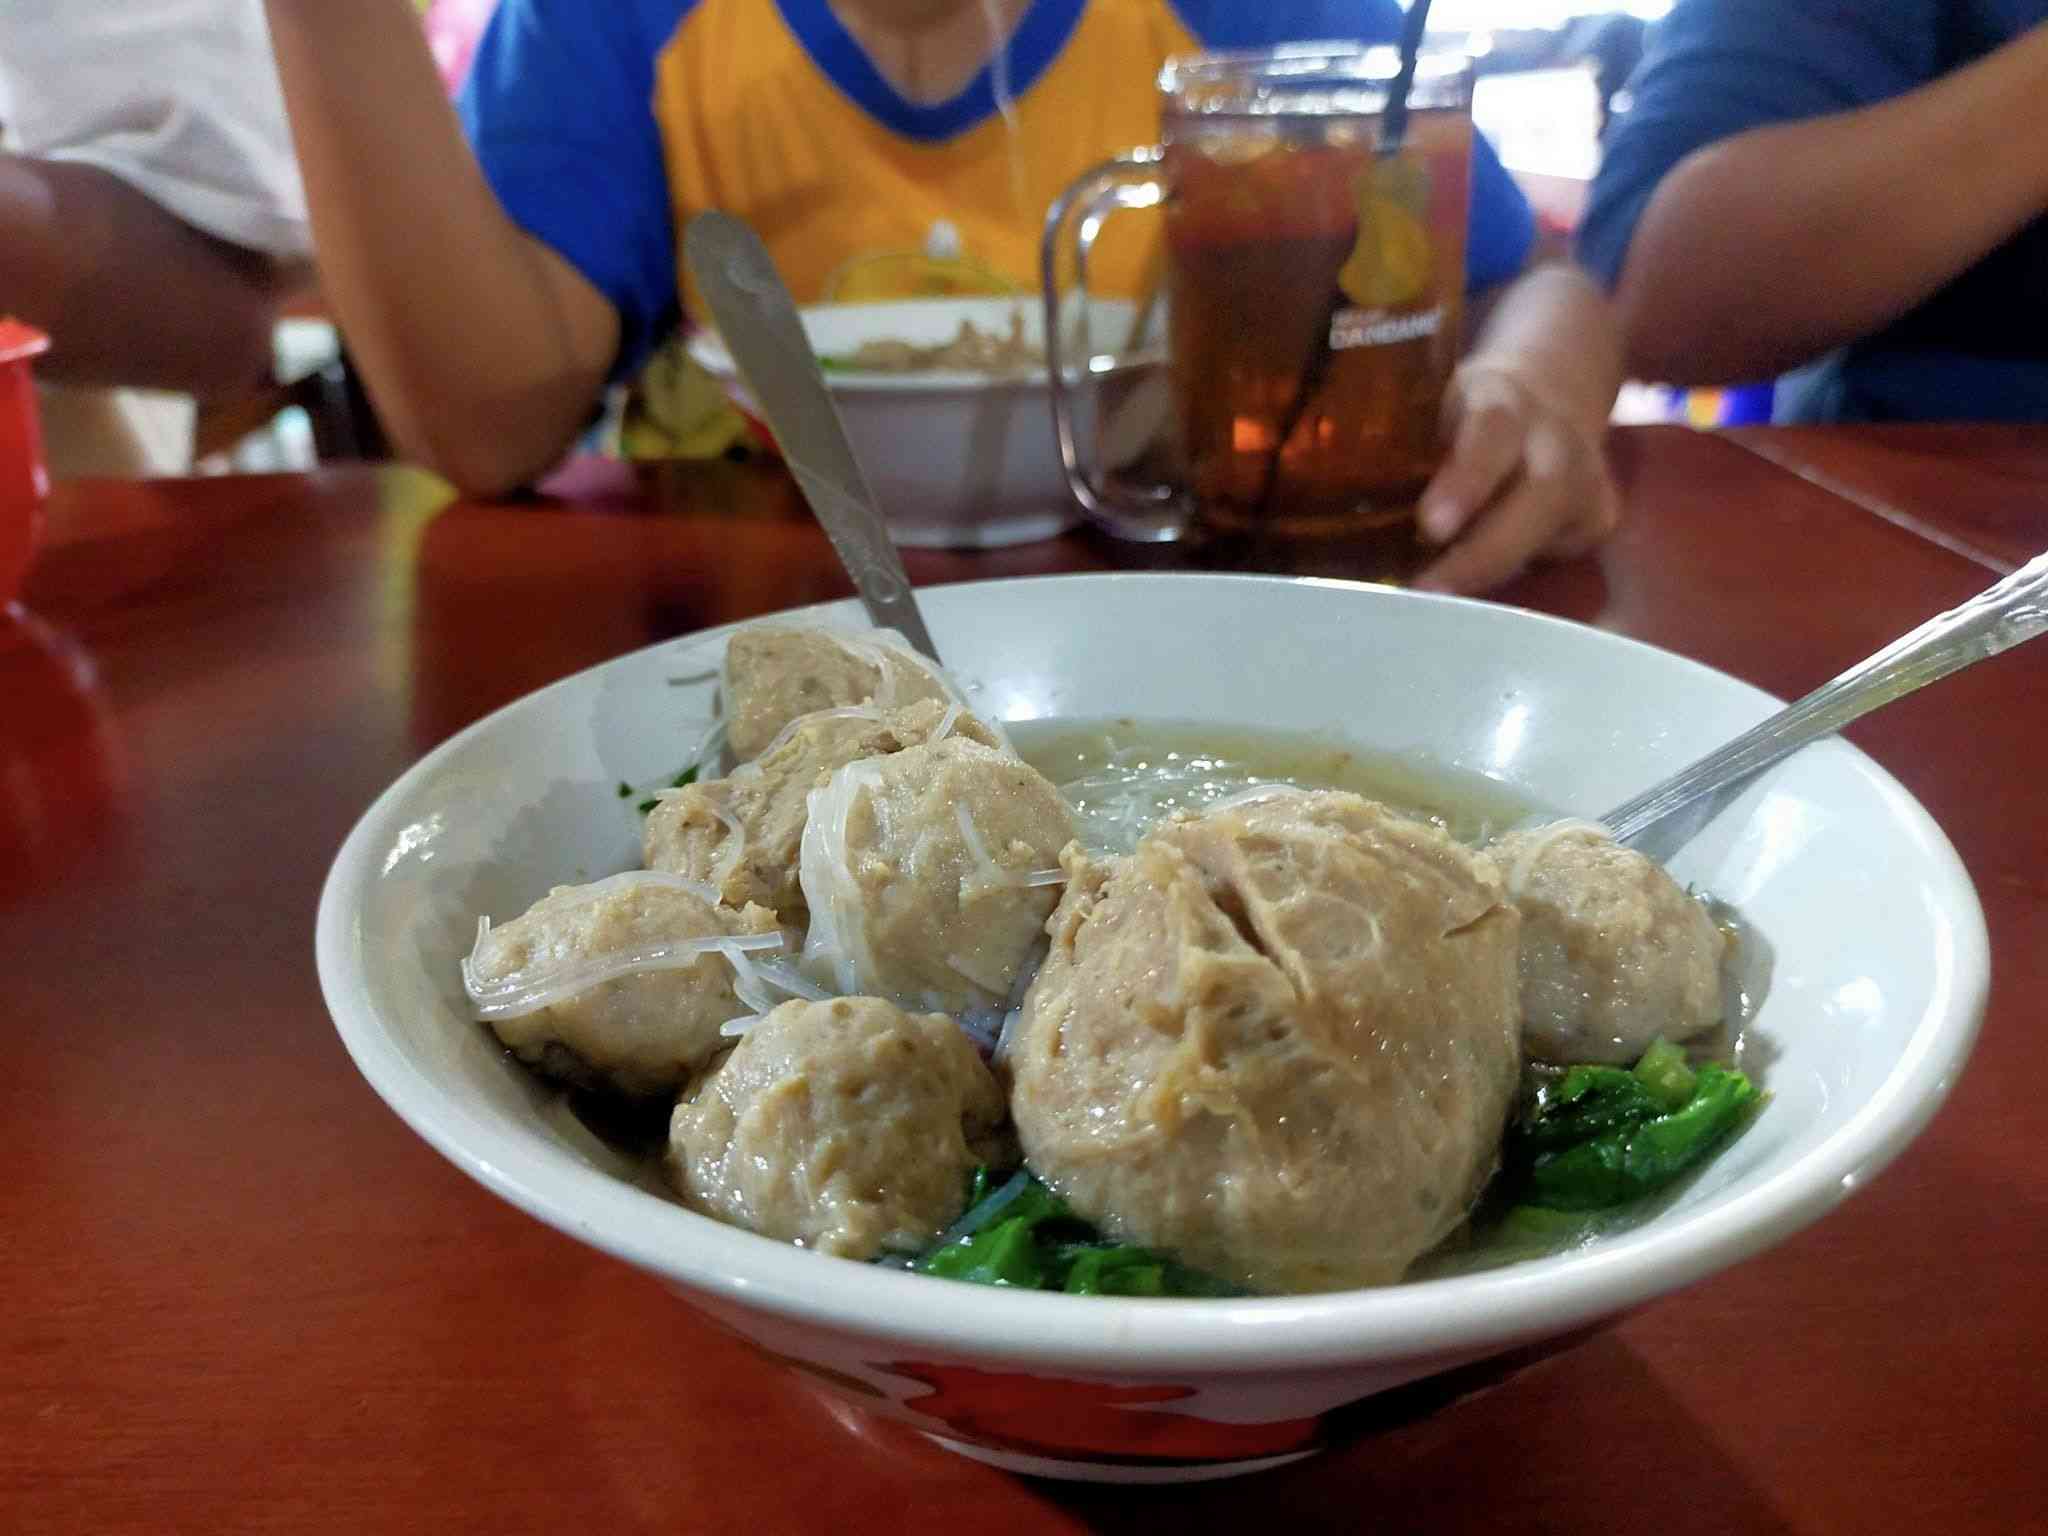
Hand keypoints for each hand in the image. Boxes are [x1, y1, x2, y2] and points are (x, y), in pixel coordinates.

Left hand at [1411, 353, 1620, 593]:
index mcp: (1505, 402)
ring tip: (1439, 607)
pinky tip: (1473, 605)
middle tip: (1429, 591)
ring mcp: (1589, 481)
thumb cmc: (1467, 415)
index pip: (1492, 434)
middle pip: (1541, 495)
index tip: (1432, 525)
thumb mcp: (1436, 411)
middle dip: (1484, 553)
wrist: (1550, 394)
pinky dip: (1509, 583)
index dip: (1466, 482)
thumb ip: (1407, 452)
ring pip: (1551, 536)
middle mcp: (1558, 441)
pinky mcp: (1599, 521)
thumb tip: (1346, 515)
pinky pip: (1555, 557)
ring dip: (1490, 575)